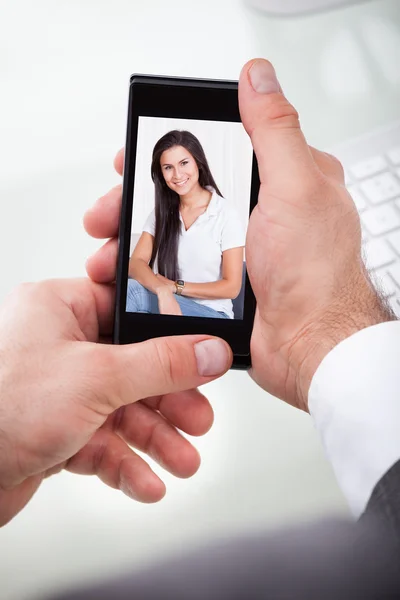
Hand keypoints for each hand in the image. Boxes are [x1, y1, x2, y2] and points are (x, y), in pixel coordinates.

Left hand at [0, 279, 230, 525]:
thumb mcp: (97, 378)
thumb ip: (160, 365)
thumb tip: (207, 352)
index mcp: (60, 310)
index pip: (130, 313)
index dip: (170, 336)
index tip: (202, 355)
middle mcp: (59, 346)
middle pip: (133, 368)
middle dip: (169, 403)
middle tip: (198, 420)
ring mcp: (58, 390)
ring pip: (122, 410)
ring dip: (155, 440)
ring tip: (181, 460)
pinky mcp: (56, 429)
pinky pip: (102, 441)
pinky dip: (126, 463)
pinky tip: (146, 482)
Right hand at [84, 58, 392, 415]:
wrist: (308, 347)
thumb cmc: (316, 276)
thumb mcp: (297, 189)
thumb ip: (276, 131)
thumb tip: (257, 77)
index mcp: (283, 181)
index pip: (218, 150)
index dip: (172, 153)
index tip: (136, 160)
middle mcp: (261, 212)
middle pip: (187, 191)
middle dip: (140, 199)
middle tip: (109, 210)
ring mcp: (241, 246)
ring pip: (178, 228)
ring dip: (137, 234)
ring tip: (110, 248)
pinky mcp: (226, 278)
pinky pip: (181, 263)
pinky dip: (151, 264)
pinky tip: (129, 269)